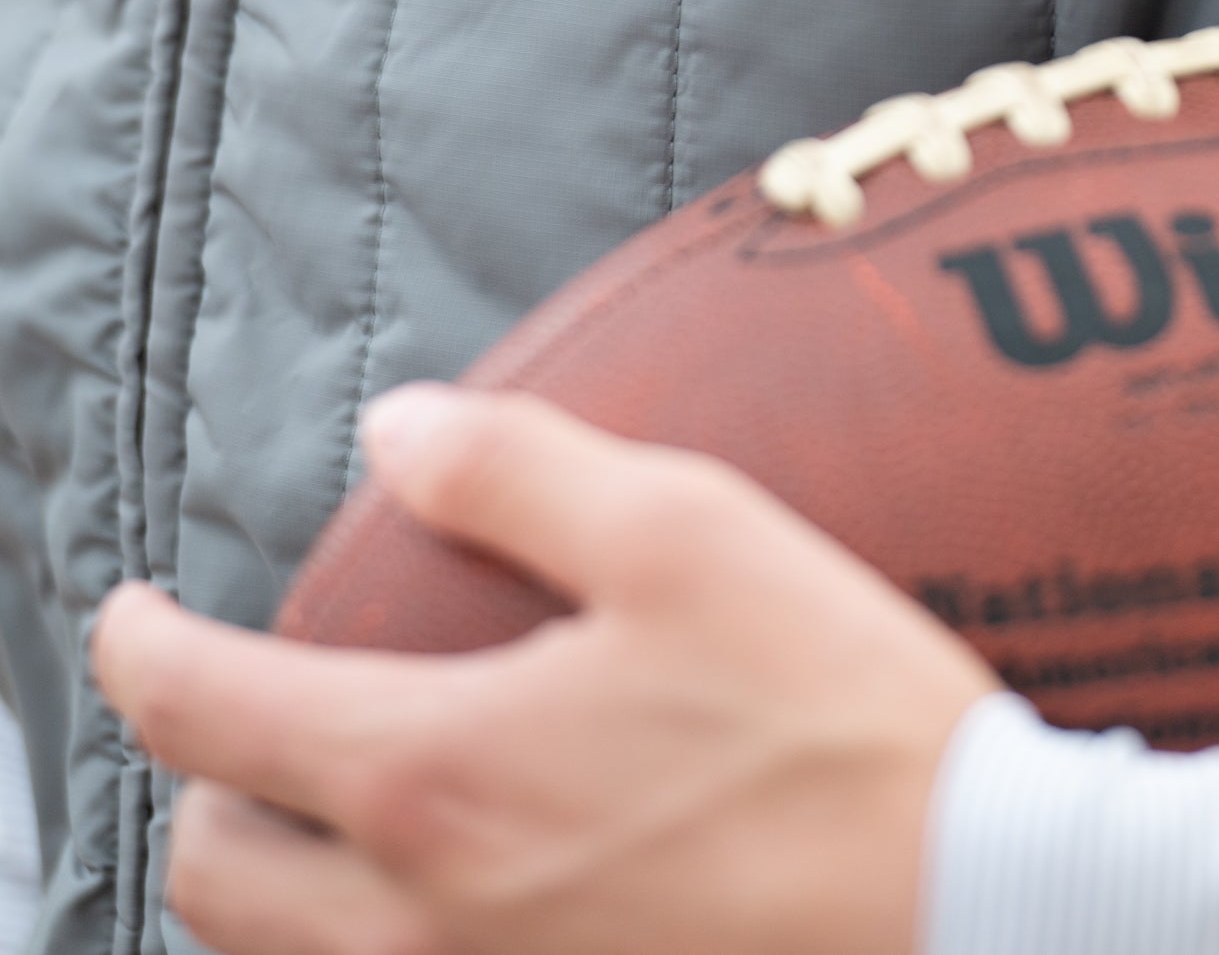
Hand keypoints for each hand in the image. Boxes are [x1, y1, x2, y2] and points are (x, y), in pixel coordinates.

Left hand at [92, 387, 998, 954]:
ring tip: (344, 807)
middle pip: (214, 883)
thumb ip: (518, 469)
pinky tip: (465, 888)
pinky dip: (380, 951)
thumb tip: (398, 429)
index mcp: (437, 778)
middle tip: (248, 716)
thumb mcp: (686, 537)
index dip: (139, 651)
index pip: (207, 717)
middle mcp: (428, 925)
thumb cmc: (837, 723)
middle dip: (200, 788)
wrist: (975, 914)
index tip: (130, 614)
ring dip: (280, 888)